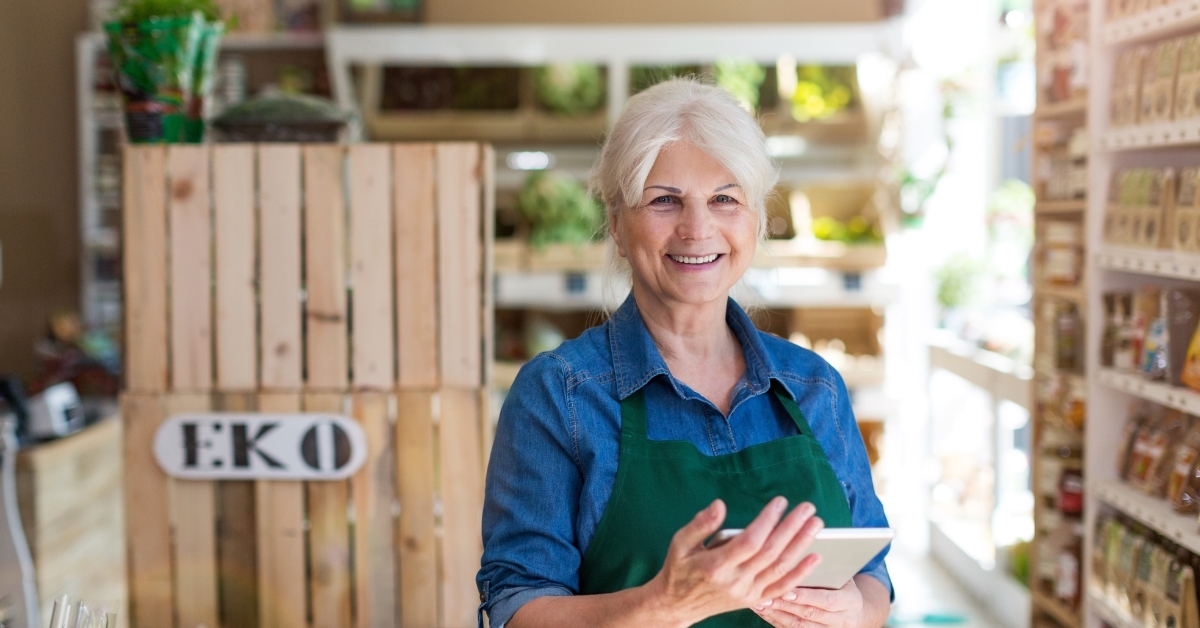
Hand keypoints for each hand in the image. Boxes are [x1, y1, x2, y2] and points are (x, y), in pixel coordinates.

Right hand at [643, 497, 824, 625]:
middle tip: (808, 508)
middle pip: (770, 552)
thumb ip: (700, 524)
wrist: (677, 605)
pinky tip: (815, 557)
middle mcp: (735, 581)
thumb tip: (719, 505)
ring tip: (816, 524)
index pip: (749, 541)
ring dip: (801, 545)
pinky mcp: (754, 599)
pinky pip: (782, 587)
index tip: (780, 502)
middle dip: (792, 528)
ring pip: (780, 568)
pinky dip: (800, 573)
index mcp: (715, 565)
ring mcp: (747, 592)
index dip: (767, 521)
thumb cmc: (678, 569)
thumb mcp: (679, 543)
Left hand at [752, 579, 864, 627]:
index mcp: (850, 602)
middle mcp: (841, 620)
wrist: (854, 611)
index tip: (787, 589)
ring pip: (798, 626)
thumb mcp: (843, 575)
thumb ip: (828, 568)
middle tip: (765, 595)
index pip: (827, 600)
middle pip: (809, 614)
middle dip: (785, 605)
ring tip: (758, 602)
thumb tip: (804, 551)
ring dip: (776, 614)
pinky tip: (763, 610)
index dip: (806, 596)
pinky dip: (775, 620)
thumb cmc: (843, 585)